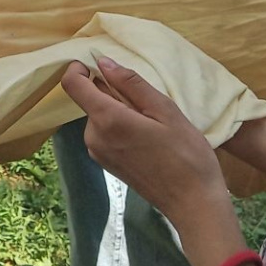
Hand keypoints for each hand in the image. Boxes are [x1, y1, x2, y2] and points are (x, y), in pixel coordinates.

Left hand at [61, 56, 229, 221]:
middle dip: (113, 92)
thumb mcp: (165, 110)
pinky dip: (120, 125)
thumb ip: (131, 83)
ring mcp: (98, 152)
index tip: (97, 62)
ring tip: (153, 124)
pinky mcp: (106, 163)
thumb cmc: (186, 155)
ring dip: (120, 109)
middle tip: (149, 104)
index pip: (72, 84)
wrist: (193, 204)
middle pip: (91, 98)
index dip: (78, 67)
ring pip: (99, 114)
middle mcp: (94, 136)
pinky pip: (105, 131)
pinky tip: (148, 137)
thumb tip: (103, 62)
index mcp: (107, 120)